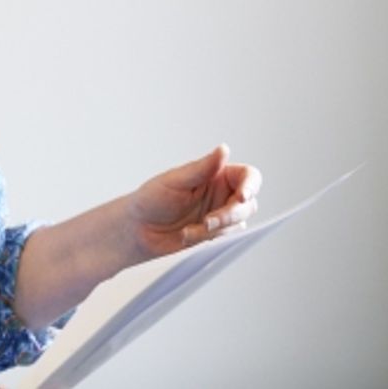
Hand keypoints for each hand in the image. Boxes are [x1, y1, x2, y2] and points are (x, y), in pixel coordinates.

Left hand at [129, 144, 261, 258]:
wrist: (136, 230)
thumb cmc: (151, 200)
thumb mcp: (175, 181)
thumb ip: (202, 168)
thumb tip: (223, 149)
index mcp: (215, 175)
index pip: (247, 176)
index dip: (251, 185)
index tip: (242, 196)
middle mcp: (222, 195)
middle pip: (248, 204)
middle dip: (230, 214)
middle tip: (207, 221)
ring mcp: (220, 216)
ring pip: (239, 224)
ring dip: (217, 229)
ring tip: (189, 231)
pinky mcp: (215, 236)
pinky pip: (226, 239)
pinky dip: (208, 239)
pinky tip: (189, 236)